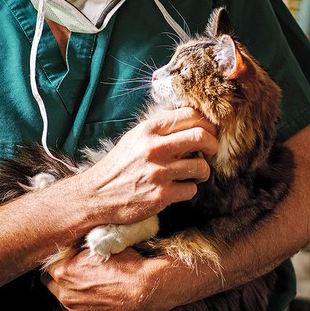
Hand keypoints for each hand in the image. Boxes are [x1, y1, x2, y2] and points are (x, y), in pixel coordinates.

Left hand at [43, 246, 157, 310]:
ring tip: (93, 282)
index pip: (47, 266)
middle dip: (61, 277)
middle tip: (76, 269)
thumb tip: (71, 245)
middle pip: (53, 285)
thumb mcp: (98, 245)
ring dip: (75, 291)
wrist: (147, 287)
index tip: (67, 257)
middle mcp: (66, 296)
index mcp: (63, 273)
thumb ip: (78, 248)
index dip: (59, 260)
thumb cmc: (125, 263)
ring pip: (69, 299)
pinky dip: (90, 304)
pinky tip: (103, 294)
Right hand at [75, 107, 217, 229]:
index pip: (190, 115)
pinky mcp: (161, 195)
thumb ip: (159, 129)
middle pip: (202, 136)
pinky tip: (179, 189)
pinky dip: (189, 190)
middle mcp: (154, 148)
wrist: (96, 195)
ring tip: (196, 173)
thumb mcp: (135, 138)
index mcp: (148, 129)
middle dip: (214, 145)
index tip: (208, 132)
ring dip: (203, 171)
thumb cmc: (118, 166)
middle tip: (211, 152)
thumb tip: (190, 121)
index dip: (206, 123)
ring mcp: (159, 172)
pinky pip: (191, 189)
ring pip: (201, 166)